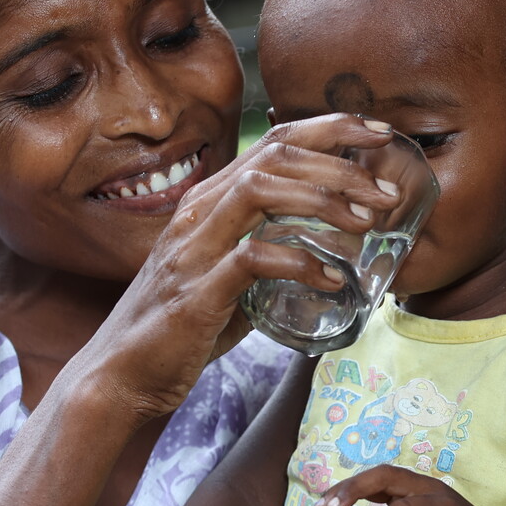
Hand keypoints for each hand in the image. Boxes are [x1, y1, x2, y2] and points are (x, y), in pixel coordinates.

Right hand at [85, 115, 398, 421]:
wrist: (120, 376)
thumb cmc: (177, 329)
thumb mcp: (226, 278)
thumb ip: (266, 260)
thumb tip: (324, 262)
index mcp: (209, 200)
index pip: (274, 142)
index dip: (330, 129)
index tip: (377, 134)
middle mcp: (199, 211)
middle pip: (275, 156)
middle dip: (340, 165)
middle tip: (386, 192)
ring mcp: (194, 247)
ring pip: (261, 189)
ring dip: (323, 200)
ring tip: (365, 224)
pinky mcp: (197, 290)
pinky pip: (254, 257)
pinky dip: (300, 262)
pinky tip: (332, 279)